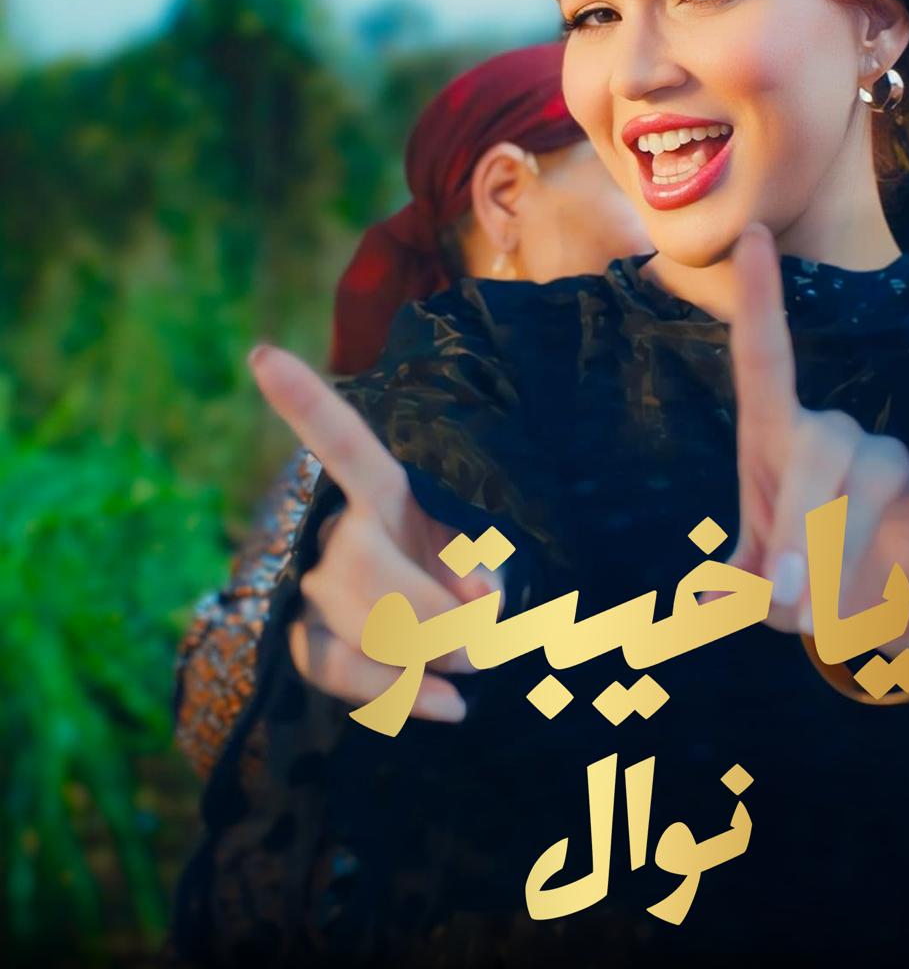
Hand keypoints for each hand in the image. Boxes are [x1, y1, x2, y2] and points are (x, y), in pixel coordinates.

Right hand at [249, 345, 500, 721]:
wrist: (430, 615)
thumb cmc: (460, 562)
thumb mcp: (483, 541)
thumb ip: (484, 558)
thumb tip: (478, 603)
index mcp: (384, 489)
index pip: (343, 442)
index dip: (304, 402)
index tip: (262, 355)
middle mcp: (336, 531)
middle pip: (365, 572)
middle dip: (438, 618)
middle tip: (490, 641)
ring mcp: (313, 587)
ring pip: (358, 626)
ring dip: (430, 656)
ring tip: (478, 666)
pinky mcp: (304, 639)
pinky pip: (338, 672)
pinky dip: (399, 695)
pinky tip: (451, 708)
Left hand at [725, 225, 908, 656]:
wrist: (870, 616)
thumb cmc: (799, 581)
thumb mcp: (755, 584)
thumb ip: (734, 589)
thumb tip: (708, 599)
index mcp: (774, 440)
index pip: (764, 358)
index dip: (758, 300)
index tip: (750, 235)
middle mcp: (831, 435)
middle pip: (818, 448)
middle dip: (801, 527)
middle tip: (792, 606)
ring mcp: (885, 461)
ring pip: (869, 482)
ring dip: (843, 556)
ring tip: (827, 618)